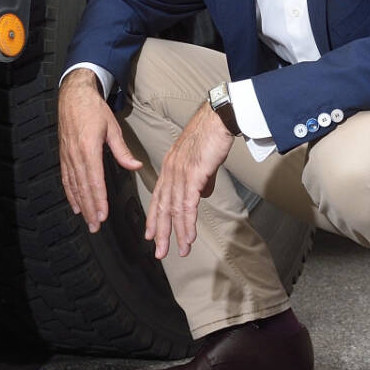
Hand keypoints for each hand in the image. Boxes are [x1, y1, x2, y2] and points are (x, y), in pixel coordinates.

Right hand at [58, 69, 142, 231]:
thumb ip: (123, 150)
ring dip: (81, 205)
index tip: (103, 215)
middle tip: (96, 226)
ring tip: (87, 221)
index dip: (99, 200)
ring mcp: (67, 156)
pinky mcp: (64, 155)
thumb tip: (136, 166)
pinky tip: (75, 205)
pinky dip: (70, 194)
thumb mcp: (112, 127)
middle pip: (83, 188)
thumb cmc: (94, 109)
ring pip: (74, 186)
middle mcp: (76, 155)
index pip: (95, 181)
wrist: (73, 96)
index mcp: (89, 148)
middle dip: (90, 209)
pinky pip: (66, 179)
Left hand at [145, 102, 234, 260]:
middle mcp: (170, 171)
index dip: (154, 217)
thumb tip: (204, 194)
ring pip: (175, 210)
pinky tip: (188, 237)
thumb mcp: (203, 159)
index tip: (151, 234)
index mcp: (170, 166)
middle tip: (159, 252)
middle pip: (163, 207)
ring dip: (177, 233)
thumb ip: (201, 178)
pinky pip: (188, 205)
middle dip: (161, 232)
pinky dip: (187, 224)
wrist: (218, 118)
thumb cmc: (212, 134)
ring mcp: (180, 173)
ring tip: (180, 250)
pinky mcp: (192, 175)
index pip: (158, 196)